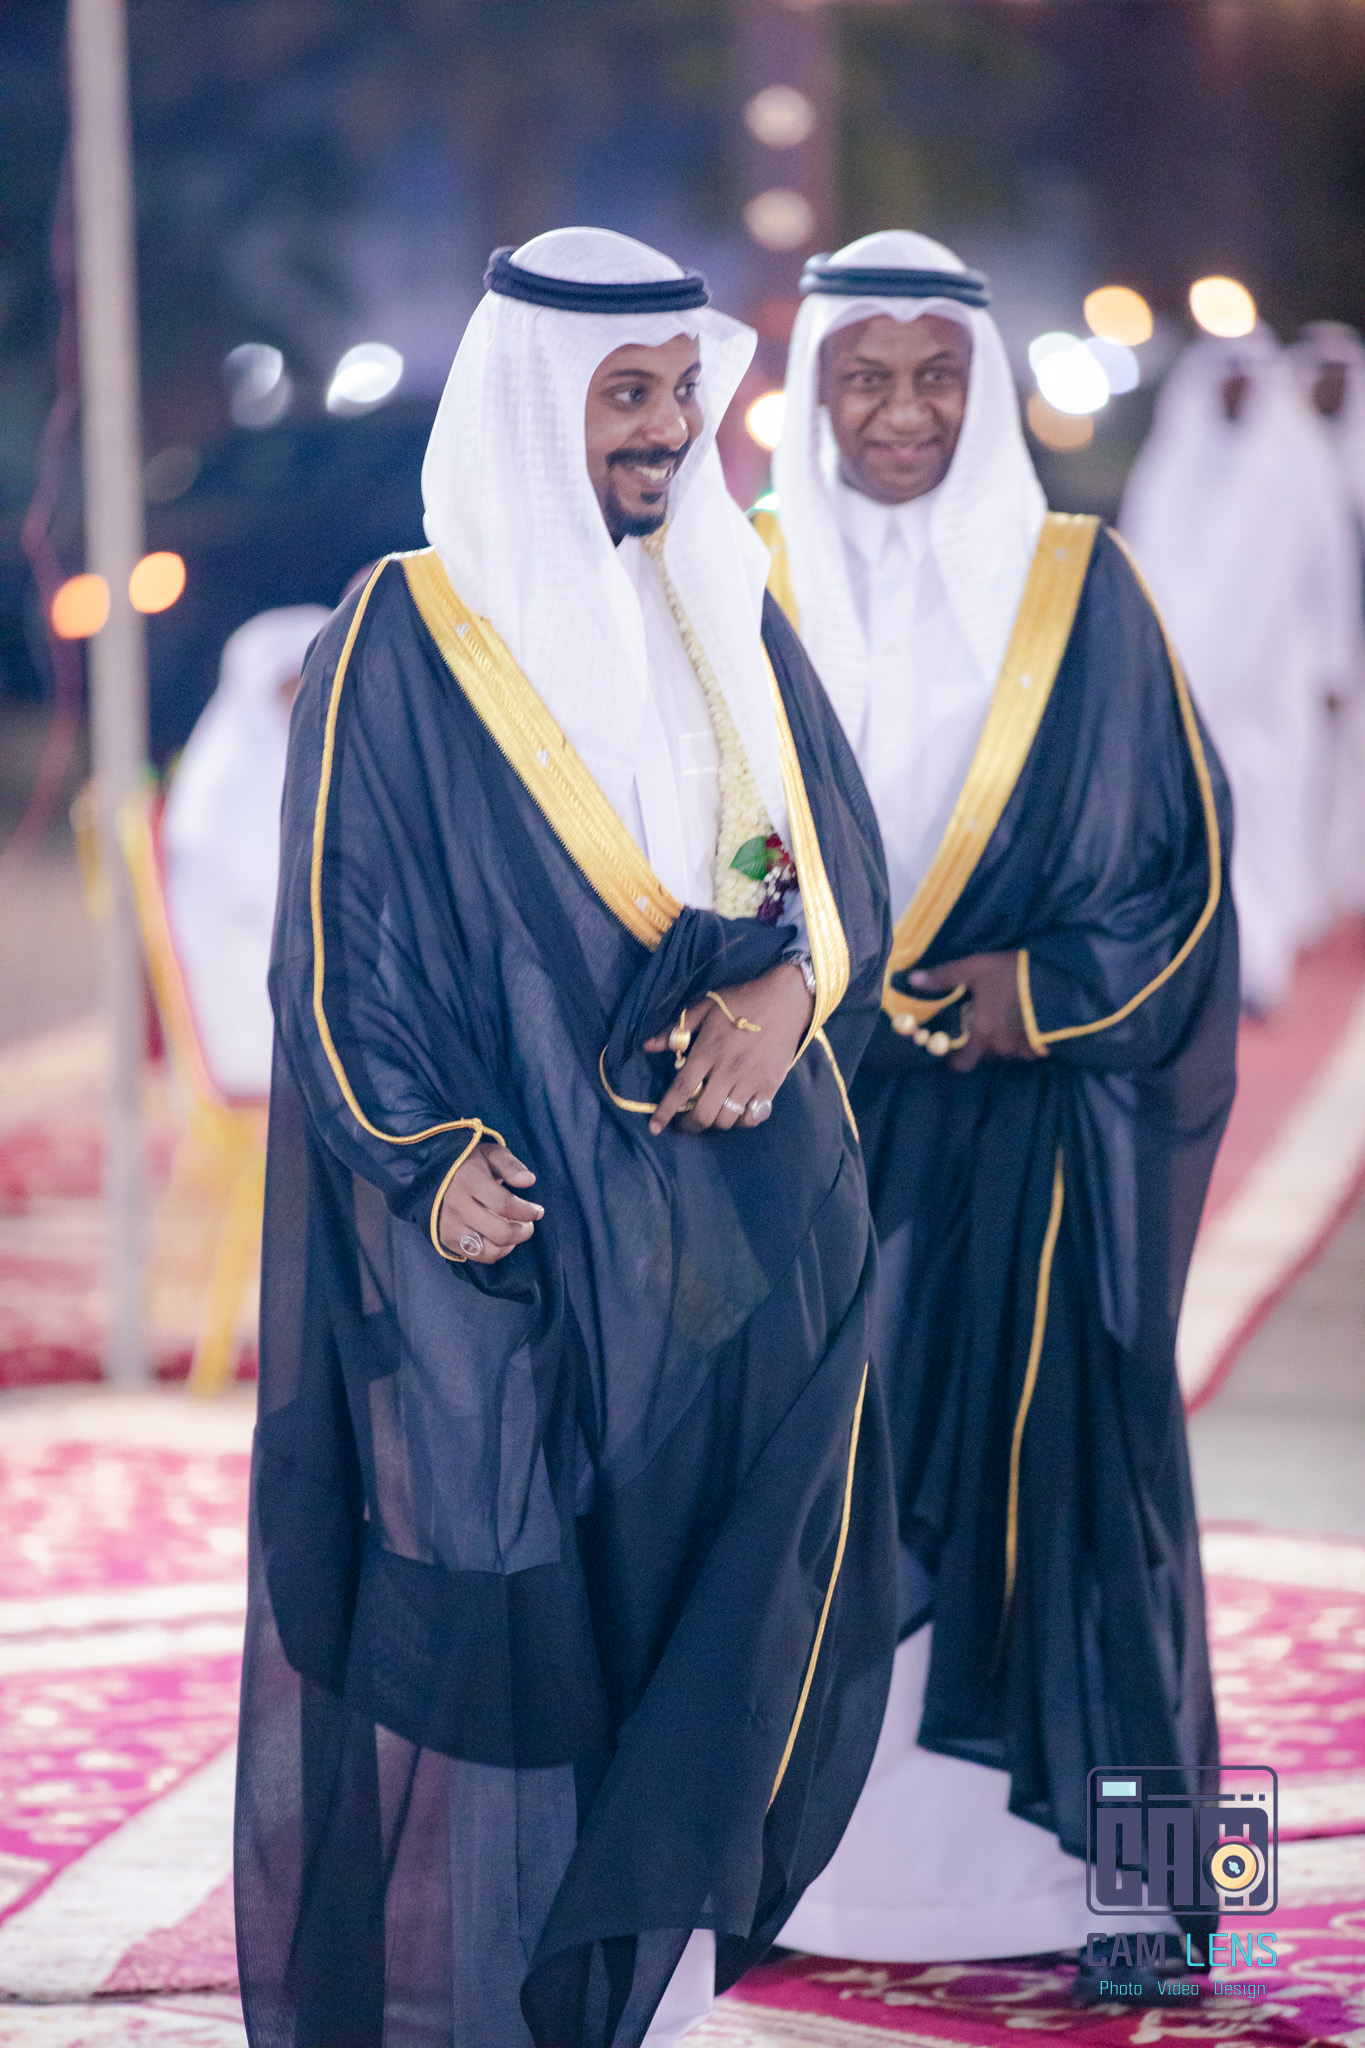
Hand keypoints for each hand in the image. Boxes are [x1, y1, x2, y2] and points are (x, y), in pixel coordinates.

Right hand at [437, 1141, 543, 1262]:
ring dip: (509, 1244)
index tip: (538, 1211)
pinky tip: (499, 1239)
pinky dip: (495, 1252)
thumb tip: (528, 1180)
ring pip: (489, 1249)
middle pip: (500, 1232)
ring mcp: (450, 1225)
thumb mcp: (490, 1153)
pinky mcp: (446, 1239)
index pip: (505, 1204)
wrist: (434, 1175)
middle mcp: (458, 1205)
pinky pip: (478, 1256)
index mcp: (469, 1180)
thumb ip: (511, 1165)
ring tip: (513, 1231)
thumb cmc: (470, 1163)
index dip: (527, 1212)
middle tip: (528, 1225)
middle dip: (523, 1232)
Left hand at [642, 961, 814, 1134]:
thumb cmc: (741, 1001)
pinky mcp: (770, 1086)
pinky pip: (752, 1117)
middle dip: (689, 1125)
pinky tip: (734, 1113)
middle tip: (683, 1123)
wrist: (786, 999)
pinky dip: (739, 1122)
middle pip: (704, 1113)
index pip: (682, 1088)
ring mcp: (751, 1080)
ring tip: (710, 1114)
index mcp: (709, 1050)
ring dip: (713, 1123)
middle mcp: (728, 1070)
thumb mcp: (705, 1007)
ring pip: (727, 1120)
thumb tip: (647, 1046)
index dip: (666, 1110)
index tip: (655, 1127)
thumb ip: (676, 1029)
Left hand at [909, 950, 1035, 1072]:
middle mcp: (1002, 1048)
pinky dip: (1021, 1037)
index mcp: (983, 1034)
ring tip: (1003, 1016)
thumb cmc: (1014, 976)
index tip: (952, 1047)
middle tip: (980, 1018)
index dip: (954, 1060)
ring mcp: (1024, 1049)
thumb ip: (945, 977)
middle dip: (980, 1040)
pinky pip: (1025, 1047)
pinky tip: (1023, 1018)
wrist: (1061, 981)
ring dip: (1001, 1038)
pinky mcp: (1043, 1044)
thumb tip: (912, 981)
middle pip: (984, 1053)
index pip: (962, 1064)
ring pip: (1005, 1050)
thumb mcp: (976, 968)